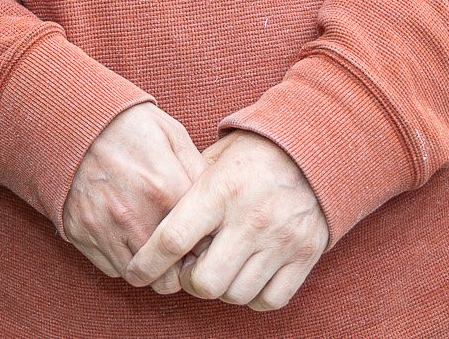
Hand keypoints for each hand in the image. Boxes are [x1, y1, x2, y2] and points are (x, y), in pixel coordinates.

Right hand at [59, 103, 206, 287]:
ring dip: (150, 268)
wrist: (70, 118)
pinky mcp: (80, 233)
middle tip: (179, 253)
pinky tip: (126, 236)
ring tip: (152, 244)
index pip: (201, 245)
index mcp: (166, 189)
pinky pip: (110, 268)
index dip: (205, 246)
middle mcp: (135, 216)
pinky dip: (122, 259)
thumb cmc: (128, 125)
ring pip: (139, 277)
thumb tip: (219, 203)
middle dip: (178, 269)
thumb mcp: (172, 135)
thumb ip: (198, 172)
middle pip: (170, 276)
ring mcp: (104, 228)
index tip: (203, 240)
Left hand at [121, 129, 330, 311]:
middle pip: (205, 281)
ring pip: (236, 295)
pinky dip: (253, 297)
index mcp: (220, 190)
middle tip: (189, 269)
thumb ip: (184, 190)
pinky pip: (270, 300)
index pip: (174, 238)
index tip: (135, 274)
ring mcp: (281, 240)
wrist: (313, 148)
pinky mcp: (305, 255)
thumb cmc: (251, 155)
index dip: (148, 264)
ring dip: (221, 289)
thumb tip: (150, 222)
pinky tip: (246, 276)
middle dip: (188, 282)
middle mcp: (251, 218)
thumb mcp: (213, 159)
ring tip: (220, 267)